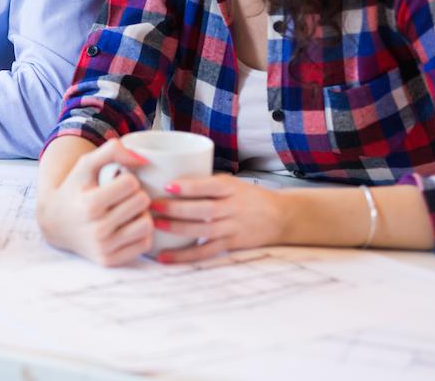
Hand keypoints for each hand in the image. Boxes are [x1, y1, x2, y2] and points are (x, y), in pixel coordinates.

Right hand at [36, 138, 153, 265]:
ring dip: (142, 214)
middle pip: (142, 202)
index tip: (116, 181)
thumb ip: (112, 150)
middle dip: (135, 194)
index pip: (131, 183)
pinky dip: (140, 232)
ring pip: (147, 224)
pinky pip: (145, 244)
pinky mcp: (110, 261)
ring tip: (128, 209)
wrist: (54, 223)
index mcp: (90, 204)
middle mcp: (97, 229)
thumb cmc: (74, 189)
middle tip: (122, 195)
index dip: (127, 178)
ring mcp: (104, 248)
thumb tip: (143, 160)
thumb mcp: (85, 164)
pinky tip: (128, 225)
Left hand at [150, 174, 287, 263]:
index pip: (209, 186)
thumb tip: (163, 177)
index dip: (189, 187)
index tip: (167, 185)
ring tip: (155, 226)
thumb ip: (204, 182)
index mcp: (230, 188)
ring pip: (203, 231)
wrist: (281, 216)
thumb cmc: (247, 196)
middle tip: (153, 206)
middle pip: (204, 210)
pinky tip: (165, 257)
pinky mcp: (230, 245)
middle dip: (177, 209)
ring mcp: (232, 228)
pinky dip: (185, 256)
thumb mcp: (230, 183)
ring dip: (178, 229)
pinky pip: (206, 252)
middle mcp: (233, 207)